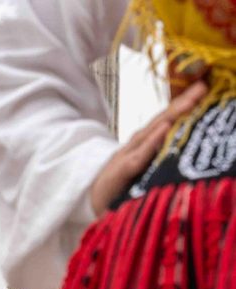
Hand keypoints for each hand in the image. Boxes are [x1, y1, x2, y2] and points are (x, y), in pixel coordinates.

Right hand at [89, 80, 207, 216]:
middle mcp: (137, 145)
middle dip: (183, 103)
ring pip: (153, 132)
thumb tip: (179, 147)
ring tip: (190, 101)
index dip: (183, 105)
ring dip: (171, 115)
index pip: (165, 121)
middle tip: (203, 86)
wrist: (88, 201)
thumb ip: (157, 160)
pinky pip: (140, 156)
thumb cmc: (118, 188)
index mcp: (143, 145)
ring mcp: (128, 156)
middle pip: (162, 120)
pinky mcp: (122, 171)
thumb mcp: (141, 173)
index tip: (203, 89)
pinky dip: (152, 142)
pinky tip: (164, 129)